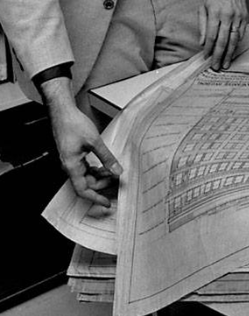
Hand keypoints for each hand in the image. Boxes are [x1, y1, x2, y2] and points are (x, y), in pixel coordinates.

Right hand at [44, 81, 122, 211]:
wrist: (63, 112)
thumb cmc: (73, 124)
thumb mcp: (94, 141)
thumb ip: (107, 157)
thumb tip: (117, 170)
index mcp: (71, 166)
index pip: (83, 190)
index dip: (96, 198)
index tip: (107, 202)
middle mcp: (70, 166)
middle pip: (87, 184)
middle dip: (103, 184)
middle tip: (118, 180)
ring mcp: (72, 161)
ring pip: (87, 176)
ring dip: (101, 176)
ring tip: (115, 171)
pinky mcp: (74, 156)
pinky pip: (86, 168)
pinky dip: (97, 168)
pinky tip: (107, 164)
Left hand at [200, 0, 248, 69]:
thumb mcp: (203, 7)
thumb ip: (202, 25)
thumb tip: (202, 42)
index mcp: (215, 14)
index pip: (211, 36)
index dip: (209, 48)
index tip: (206, 57)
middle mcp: (227, 16)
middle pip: (223, 40)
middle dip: (219, 55)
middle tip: (216, 66)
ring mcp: (238, 17)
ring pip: (234, 40)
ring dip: (229, 53)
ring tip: (226, 63)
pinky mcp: (245, 17)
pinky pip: (241, 34)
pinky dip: (236, 44)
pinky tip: (232, 51)